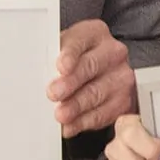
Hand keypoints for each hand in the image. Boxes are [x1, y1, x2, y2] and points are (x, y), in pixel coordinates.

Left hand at [51, 20, 134, 137]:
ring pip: (97, 93)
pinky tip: (70, 125)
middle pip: (91, 67)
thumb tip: (36, 74)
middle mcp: (112, 53)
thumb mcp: (62, 50)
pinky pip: (104, 113)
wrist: (100, 73)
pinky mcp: (123, 101)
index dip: (70, 54)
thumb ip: (52, 57)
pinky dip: (84, 121)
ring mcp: (121, 77)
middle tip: (54, 93)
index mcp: (95, 33)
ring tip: (61, 115)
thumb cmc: (74, 60)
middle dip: (71, 82)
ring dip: (76, 106)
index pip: (81, 40)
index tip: (61, 66)